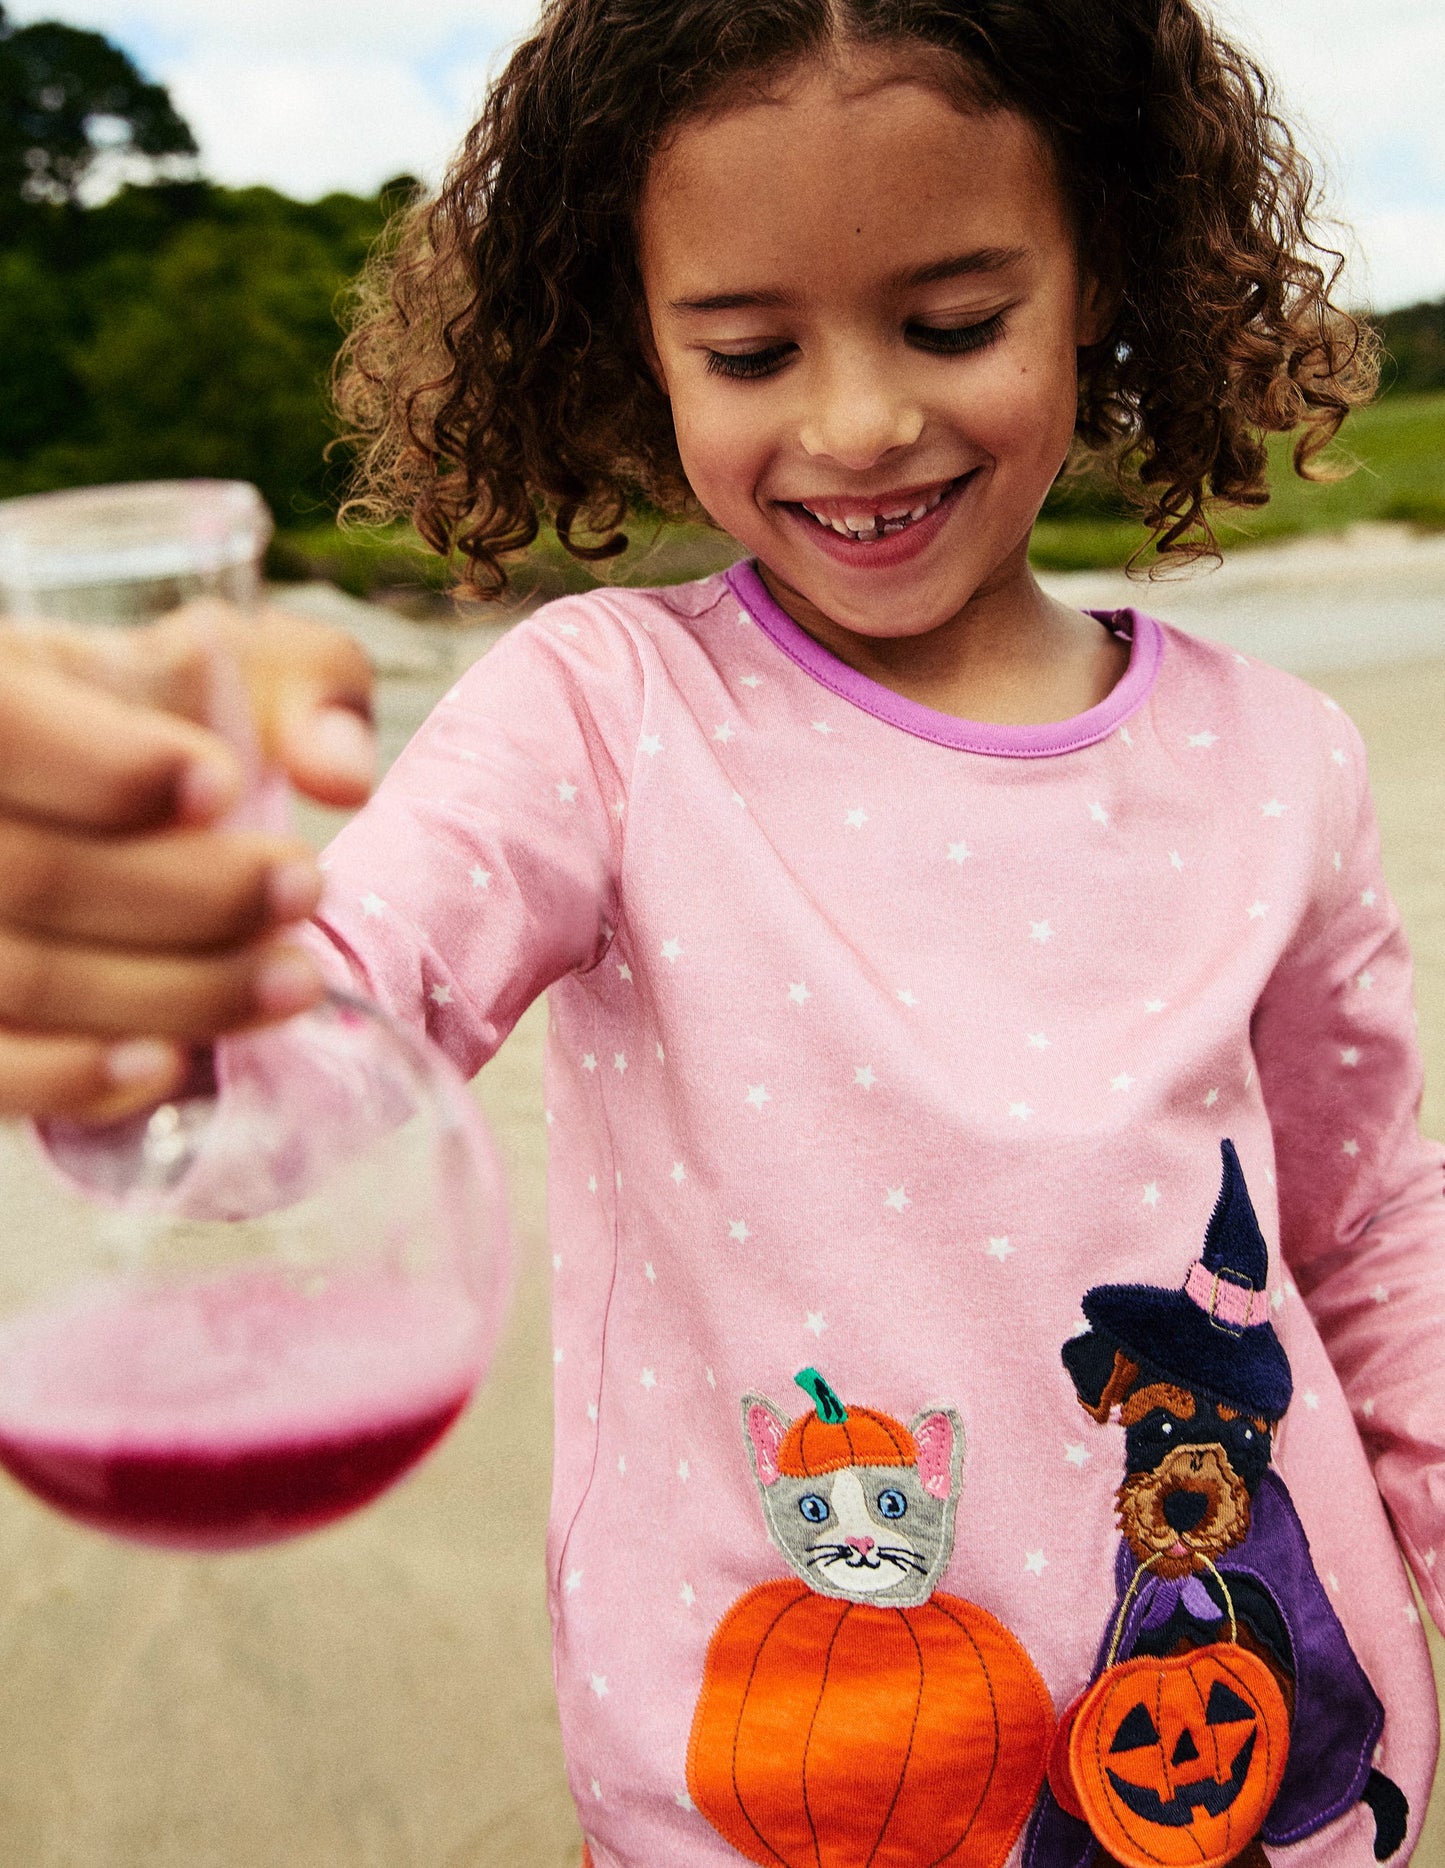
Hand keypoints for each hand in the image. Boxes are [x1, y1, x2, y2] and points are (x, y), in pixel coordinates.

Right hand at [0, 602, 375, 1125]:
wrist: (71, 803)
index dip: (109, 767)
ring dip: (172, 992)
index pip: (5, 728)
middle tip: (302, 888)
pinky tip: (167, 1061)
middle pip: (29, 871)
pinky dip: (73, 1078)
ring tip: (291, 980)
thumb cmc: (145, 728)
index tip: (225, 788)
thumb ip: (304, 686)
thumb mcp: (225, 670)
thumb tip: (343, 777)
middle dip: (190, 893)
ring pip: (21, 978)